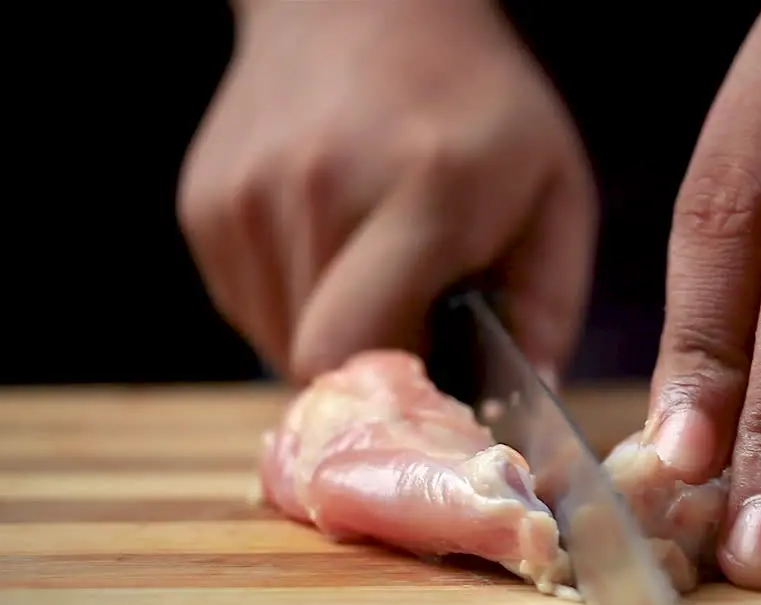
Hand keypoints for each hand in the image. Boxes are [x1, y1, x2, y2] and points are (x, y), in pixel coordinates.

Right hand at [179, 0, 594, 384]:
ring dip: (331, 338)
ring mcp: (246, 199)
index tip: (433, 390)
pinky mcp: (207, 206)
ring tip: (376, 275)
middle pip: (317, 363)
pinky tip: (332, 250)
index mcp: (421, 193)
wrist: (362, 1)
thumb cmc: (479, 105)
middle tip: (417, 332)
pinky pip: (249, 307)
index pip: (355, 353)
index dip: (393, 399)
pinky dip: (294, 305)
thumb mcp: (553, 191)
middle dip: (372, 372)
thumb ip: (550, 305)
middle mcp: (316, 193)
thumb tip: (532, 407)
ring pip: (277, 344)